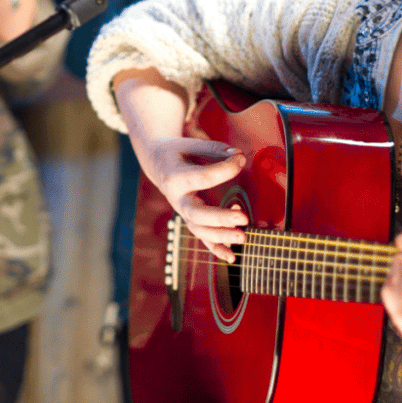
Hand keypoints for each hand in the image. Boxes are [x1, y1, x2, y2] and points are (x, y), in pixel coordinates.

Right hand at [133, 135, 247, 262]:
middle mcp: (177, 199)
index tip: (241, 160)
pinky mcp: (190, 220)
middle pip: (197, 214)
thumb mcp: (191, 145)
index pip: (203, 177)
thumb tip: (239, 156)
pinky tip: (232, 257)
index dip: (225, 170)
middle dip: (220, 218)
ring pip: (199, 230)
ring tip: (243, 236)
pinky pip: (202, 238)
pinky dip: (216, 249)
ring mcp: (183, 212)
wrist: (158, 164)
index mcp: (175, 177)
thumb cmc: (178, 153)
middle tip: (243, 218)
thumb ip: (214, 150)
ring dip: (221, 236)